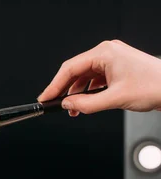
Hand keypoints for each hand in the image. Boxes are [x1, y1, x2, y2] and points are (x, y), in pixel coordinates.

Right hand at [38, 40, 160, 115]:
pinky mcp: (116, 68)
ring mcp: (112, 60)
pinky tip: (86, 103)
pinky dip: (88, 92)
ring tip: (74, 109)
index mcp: (105, 53)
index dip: (55, 85)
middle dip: (65, 90)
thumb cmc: (154, 86)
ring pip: (84, 77)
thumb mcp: (115, 99)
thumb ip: (87, 104)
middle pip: (75, 71)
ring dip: (77, 93)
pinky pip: (94, 79)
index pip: (70, 68)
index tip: (45, 97)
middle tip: (55, 104)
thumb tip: (67, 104)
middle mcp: (107, 53)